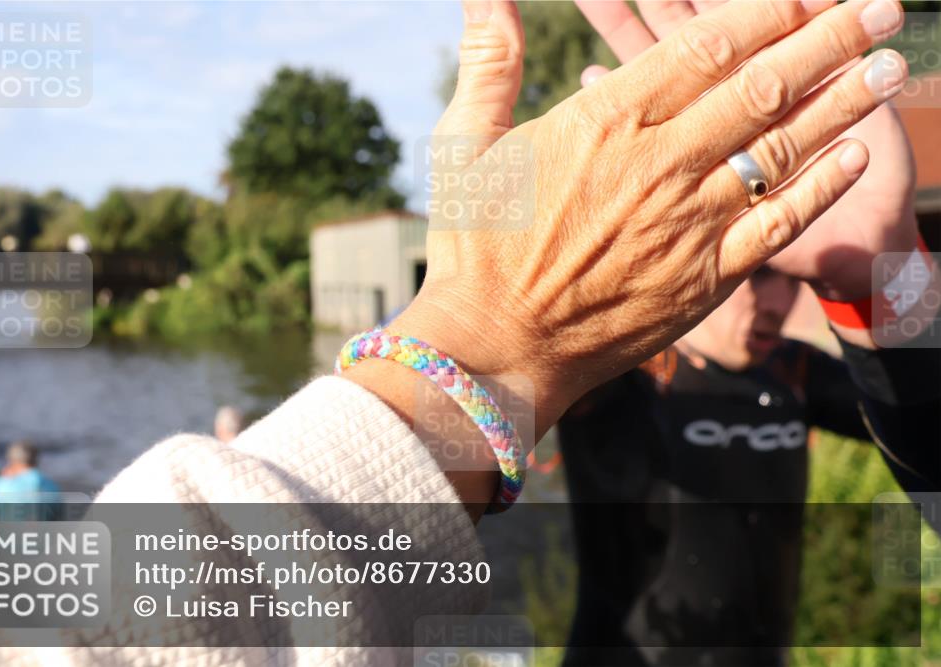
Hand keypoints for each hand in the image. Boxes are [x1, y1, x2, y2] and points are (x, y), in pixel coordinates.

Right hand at [344, 0, 907, 505]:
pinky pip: (779, 225)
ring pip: (785, 150)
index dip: (768, 10)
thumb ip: (489, 62)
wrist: (495, 348)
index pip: (708, 46)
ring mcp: (688, 224)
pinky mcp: (704, 279)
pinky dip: (822, 188)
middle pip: (764, 88)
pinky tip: (855, 157)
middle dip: (830, 40)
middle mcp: (660, 166)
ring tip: (890, 66)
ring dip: (845, 103)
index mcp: (605, 122)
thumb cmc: (472, 247)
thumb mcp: (465, 143)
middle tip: (881, 8)